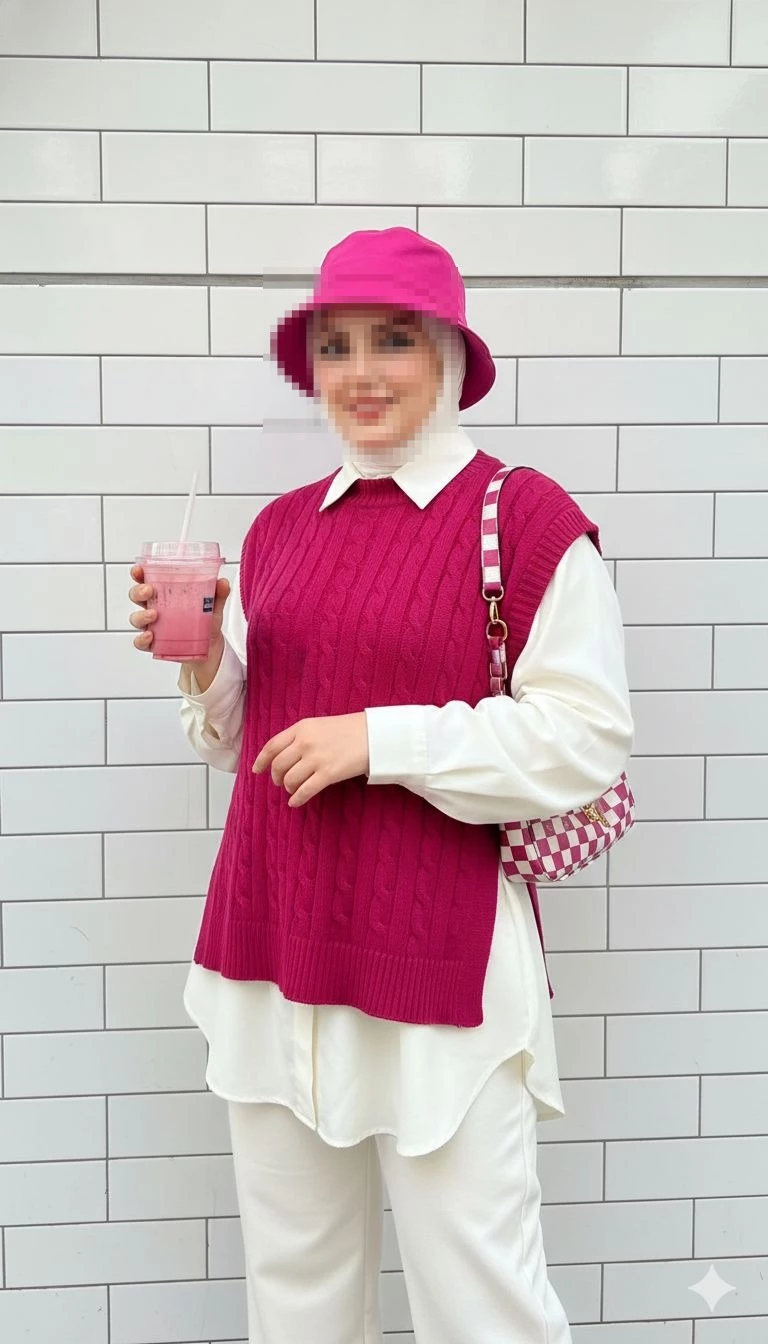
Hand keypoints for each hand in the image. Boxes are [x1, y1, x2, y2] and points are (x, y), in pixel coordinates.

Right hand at [128, 564, 230, 684]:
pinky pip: (141, 642)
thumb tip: (223, 582)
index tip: (139, 569)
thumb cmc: (205, 622)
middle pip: (136, 596)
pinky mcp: (154, 644)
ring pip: (136, 618)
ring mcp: (152, 626)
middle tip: (150, 590)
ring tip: (154, 615)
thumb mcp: (213, 605)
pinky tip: (150, 636)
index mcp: (164, 593)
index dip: (139, 574)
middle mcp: (154, 608)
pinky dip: (142, 639)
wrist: (209, 647)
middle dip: (138, 591)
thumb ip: (218, 594)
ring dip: (141, 615)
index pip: (146, 579)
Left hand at [252, 713, 369, 807]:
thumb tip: (283, 755)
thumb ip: (300, 736)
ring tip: (293, 789)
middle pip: (278, 765)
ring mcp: (316, 758)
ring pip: (290, 779)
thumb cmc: (349, 730)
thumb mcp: (319, 725)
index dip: (262, 760)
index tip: (257, 770)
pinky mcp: (328, 774)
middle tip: (280, 782)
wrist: (375, 735)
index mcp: (301, 728)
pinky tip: (295, 802)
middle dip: (276, 777)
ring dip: (289, 788)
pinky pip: (305, 791)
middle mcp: (305, 742)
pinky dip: (297, 799)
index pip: (272, 746)